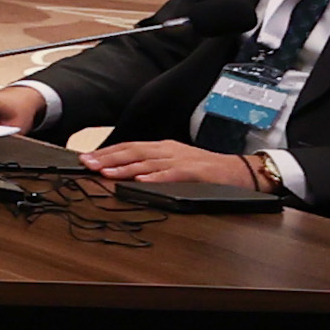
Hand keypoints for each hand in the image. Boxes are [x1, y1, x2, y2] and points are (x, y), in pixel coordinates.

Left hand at [89, 138, 268, 192]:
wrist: (243, 171)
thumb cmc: (208, 170)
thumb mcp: (176, 164)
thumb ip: (154, 166)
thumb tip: (126, 173)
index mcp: (164, 148)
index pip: (129, 147)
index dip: (107, 153)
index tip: (86, 159)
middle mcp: (170, 151)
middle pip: (133, 151)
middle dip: (108, 158)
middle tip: (87, 164)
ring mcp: (183, 160)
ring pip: (148, 162)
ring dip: (125, 168)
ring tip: (106, 173)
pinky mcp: (197, 172)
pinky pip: (173, 174)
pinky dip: (156, 178)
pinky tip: (142, 181)